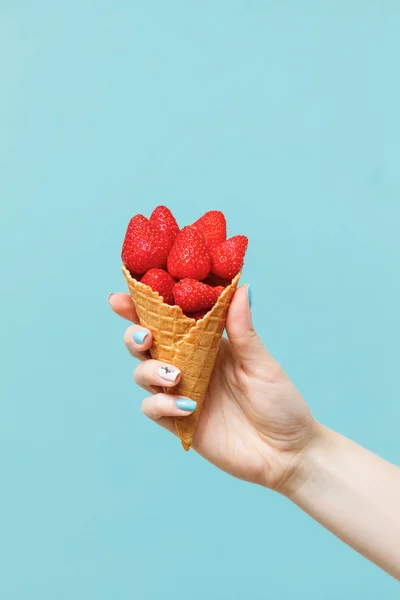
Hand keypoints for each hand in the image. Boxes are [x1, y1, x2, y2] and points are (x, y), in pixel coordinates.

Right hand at [108, 285, 316, 492]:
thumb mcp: (261, 364)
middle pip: (146, 344)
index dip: (142, 308)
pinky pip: (153, 409)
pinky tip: (186, 405)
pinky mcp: (179, 423)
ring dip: (150, 370)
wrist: (288, 453)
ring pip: (143, 374)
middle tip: (144, 336)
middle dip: (134, 335)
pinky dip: (161, 404)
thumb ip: (243, 330)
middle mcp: (190, 365)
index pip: (170, 320)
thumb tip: (240, 287)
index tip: (122, 297)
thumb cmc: (280, 403)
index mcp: (208, 344)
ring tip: (175, 376)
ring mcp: (182, 394)